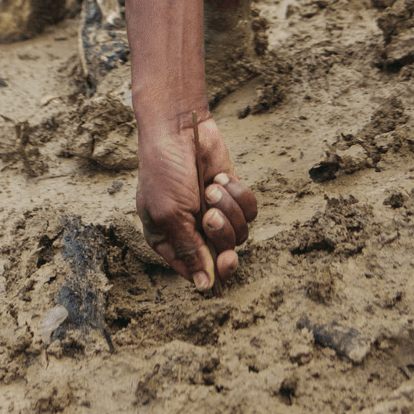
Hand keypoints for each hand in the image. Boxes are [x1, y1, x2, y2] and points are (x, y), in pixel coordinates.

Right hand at [136, 116, 258, 290]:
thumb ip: (189, 250)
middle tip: (211, 217)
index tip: (224, 260)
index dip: (213, 271)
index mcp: (168, 240)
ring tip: (211, 188)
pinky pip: (249, 211)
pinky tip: (222, 178)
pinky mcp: (231, 195)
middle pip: (223, 256)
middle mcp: (192, 230)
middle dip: (222, 235)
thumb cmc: (165, 171)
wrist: (180, 128)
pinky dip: (239, 195)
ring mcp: (214, 212)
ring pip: (239, 234)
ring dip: (228, 209)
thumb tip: (205, 285)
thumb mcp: (170, 215)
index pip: (196, 272)